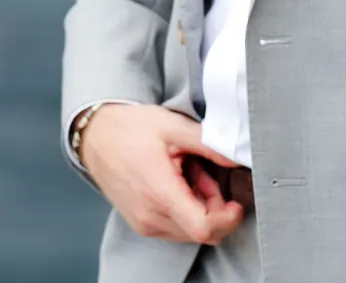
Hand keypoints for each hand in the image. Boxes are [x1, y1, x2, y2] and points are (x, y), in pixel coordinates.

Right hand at [80, 103, 244, 244]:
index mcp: (160, 193)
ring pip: (189, 229)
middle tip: (210, 173)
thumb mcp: (175, 126)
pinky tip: (181, 180)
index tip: (237, 202)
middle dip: (216, 206)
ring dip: (201, 205)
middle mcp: (150, 217)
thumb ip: (210, 143)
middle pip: (200, 231)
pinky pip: (174, 225)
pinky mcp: (141, 222)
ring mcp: (144, 223)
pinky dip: (186, 207)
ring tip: (192, 172)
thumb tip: (238, 156)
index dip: (227, 219)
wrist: (97, 136)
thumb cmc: (132, 129)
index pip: (203, 228)